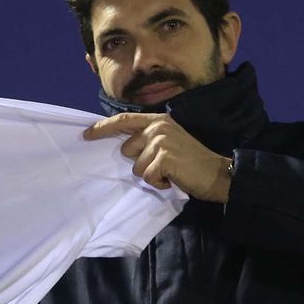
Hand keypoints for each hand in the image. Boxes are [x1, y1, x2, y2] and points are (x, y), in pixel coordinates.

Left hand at [84, 113, 232, 201]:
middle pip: (126, 150)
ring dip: (151, 175)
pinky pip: (147, 177)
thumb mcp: (169, 142)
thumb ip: (148, 139)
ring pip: (136, 167)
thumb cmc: (191, 161)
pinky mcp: (164, 159)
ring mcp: (161, 142)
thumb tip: (123, 146)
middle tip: (163, 164)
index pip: (124, 120)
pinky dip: (158, 183)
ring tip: (170, 172)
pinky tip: (172, 179)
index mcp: (158, 121)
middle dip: (140, 162)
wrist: (216, 173)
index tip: (86, 134)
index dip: (103, 127)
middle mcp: (158, 127)